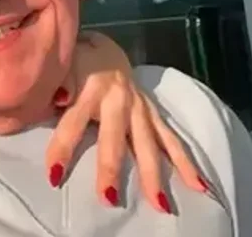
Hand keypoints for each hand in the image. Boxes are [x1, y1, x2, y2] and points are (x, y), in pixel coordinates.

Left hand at [45, 31, 206, 211]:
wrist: (105, 47)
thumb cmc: (77, 63)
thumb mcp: (63, 65)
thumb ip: (60, 82)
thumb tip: (60, 99)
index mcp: (90, 88)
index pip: (73, 122)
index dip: (62, 149)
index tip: (53, 177)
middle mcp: (118, 99)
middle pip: (114, 138)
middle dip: (111, 168)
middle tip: (108, 198)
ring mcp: (140, 108)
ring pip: (148, 144)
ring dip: (153, 174)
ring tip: (160, 205)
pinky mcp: (153, 113)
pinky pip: (171, 140)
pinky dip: (185, 163)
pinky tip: (199, 186)